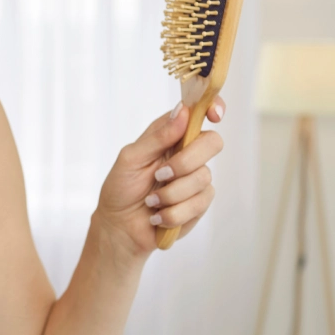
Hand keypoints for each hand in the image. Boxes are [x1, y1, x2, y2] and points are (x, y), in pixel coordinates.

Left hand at [93, 96, 225, 258]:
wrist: (120, 227)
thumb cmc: (121, 188)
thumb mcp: (131, 159)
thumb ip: (157, 137)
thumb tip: (183, 111)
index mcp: (170, 135)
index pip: (198, 113)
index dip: (212, 107)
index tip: (213, 116)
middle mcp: (187, 153)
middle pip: (212, 143)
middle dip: (186, 162)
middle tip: (160, 175)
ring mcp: (196, 178)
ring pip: (203, 177)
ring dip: (171, 193)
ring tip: (151, 201)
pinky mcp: (199, 203)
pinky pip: (199, 203)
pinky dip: (173, 212)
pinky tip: (157, 215)